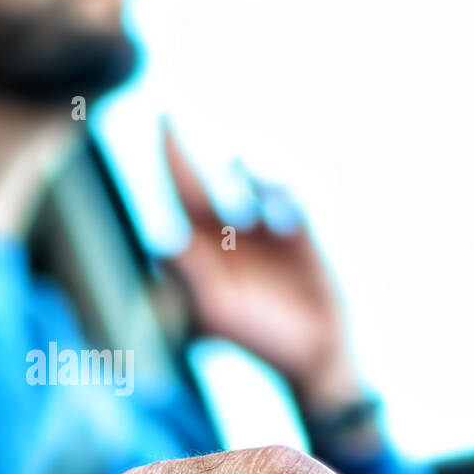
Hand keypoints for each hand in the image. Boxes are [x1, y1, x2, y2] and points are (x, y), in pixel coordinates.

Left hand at [163, 129, 362, 411]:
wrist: (312, 358)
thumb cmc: (257, 341)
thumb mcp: (216, 313)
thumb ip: (190, 277)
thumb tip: (162, 244)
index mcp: (202, 252)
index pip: (179, 195)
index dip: (170, 159)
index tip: (161, 121)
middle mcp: (227, 237)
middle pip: (202, 183)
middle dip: (185, 151)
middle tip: (166, 115)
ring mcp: (263, 234)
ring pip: (248, 181)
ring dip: (244, 169)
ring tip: (240, 170)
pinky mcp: (299, 236)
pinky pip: (287, 196)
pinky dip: (280, 190)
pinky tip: (278, 205)